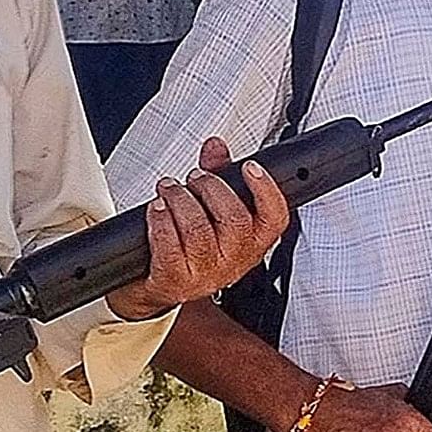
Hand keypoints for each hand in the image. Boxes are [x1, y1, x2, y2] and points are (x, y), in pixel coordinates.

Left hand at [111, 137, 287, 318]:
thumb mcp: (210, 211)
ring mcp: (205, 275)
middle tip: (194, 177)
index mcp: (252, 244)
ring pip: (198, 229)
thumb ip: (217, 175)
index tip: (249, 167)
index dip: (266, 190)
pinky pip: (169, 245)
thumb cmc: (188, 247)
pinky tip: (156, 208)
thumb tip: (216, 147)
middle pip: (234, 219)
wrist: (157, 285)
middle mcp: (234, 262)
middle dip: (210, 187)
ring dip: (180, 199)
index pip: (275, 219)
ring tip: (169, 189)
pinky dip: (160, 220)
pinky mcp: (174, 280)